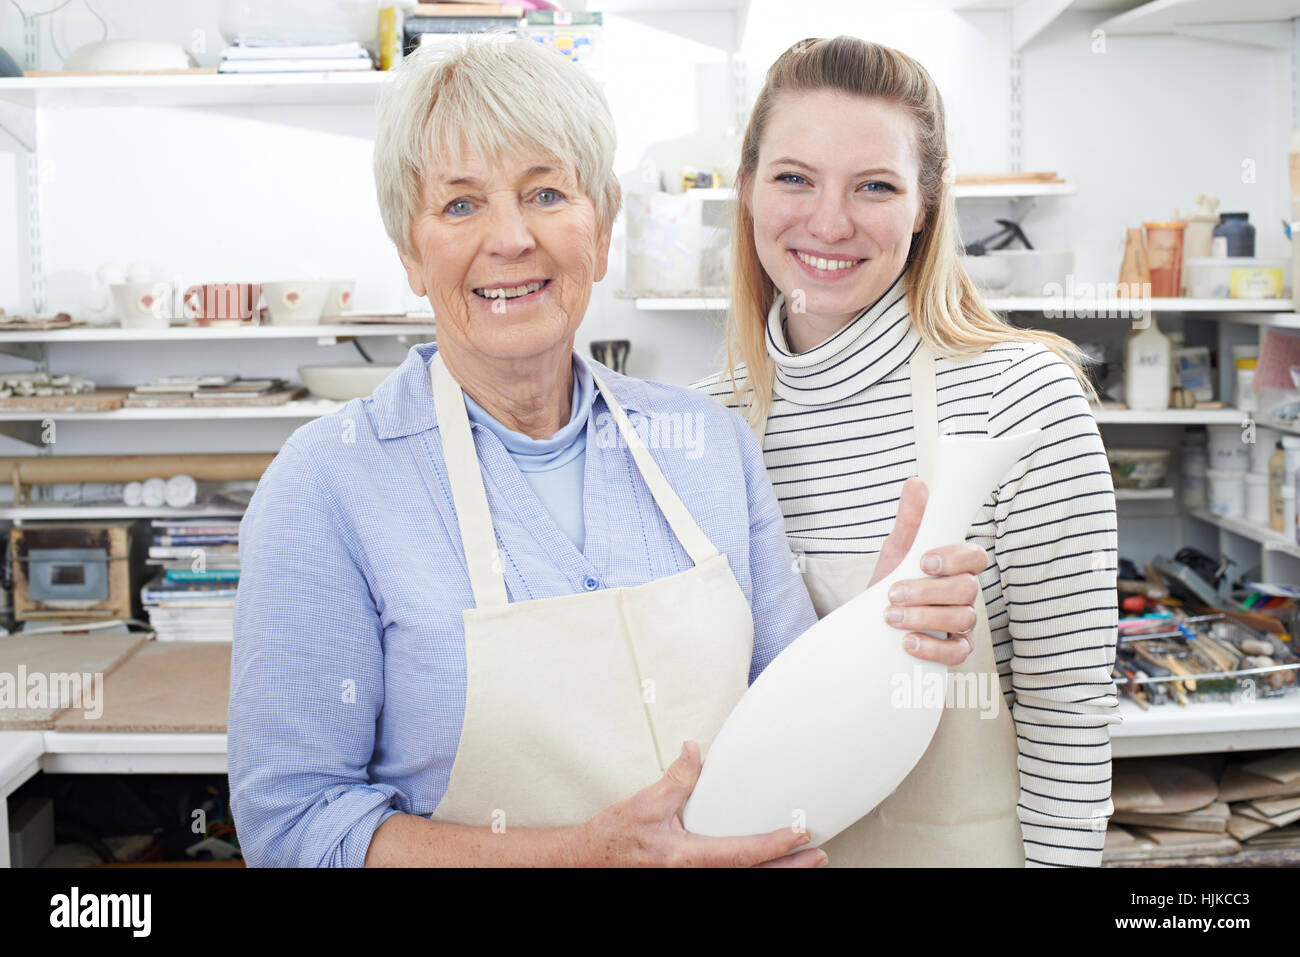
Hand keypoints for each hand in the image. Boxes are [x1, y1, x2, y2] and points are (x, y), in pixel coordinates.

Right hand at [574, 741, 828, 866]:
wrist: (589, 862)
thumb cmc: (614, 837)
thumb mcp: (644, 803)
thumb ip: (676, 778)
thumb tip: (697, 750)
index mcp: (685, 858)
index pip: (740, 854)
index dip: (774, 845)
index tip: (800, 834)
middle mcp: (692, 876)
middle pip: (752, 876)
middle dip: (789, 867)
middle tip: (819, 854)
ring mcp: (691, 881)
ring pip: (743, 881)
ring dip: (776, 872)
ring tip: (804, 861)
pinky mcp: (689, 878)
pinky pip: (729, 878)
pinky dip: (754, 871)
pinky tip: (767, 865)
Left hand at [869, 477, 987, 665]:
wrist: (871, 623)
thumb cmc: (891, 582)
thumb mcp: (896, 550)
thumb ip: (910, 521)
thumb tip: (917, 484)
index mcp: (955, 565)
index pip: (974, 557)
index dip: (954, 558)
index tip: (924, 561)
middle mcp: (964, 593)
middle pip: (966, 590)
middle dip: (927, 592)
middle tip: (893, 594)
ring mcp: (963, 623)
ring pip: (962, 619)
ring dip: (923, 618)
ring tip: (891, 618)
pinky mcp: (955, 650)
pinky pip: (958, 653)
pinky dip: (933, 648)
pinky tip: (908, 643)